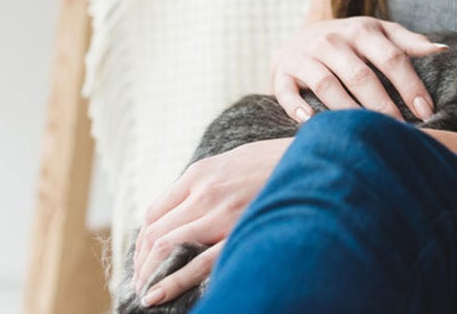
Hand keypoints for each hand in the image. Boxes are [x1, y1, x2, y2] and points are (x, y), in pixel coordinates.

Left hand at [132, 138, 289, 306]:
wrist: (316, 160)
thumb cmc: (278, 162)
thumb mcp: (234, 160)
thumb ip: (208, 181)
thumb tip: (187, 205)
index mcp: (200, 172)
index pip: (155, 212)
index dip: (143, 241)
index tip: (144, 258)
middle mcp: (203, 192)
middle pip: (155, 232)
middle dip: (142, 262)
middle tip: (140, 282)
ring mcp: (220, 214)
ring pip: (166, 247)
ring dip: (149, 273)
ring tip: (146, 292)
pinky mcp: (239, 233)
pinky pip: (197, 263)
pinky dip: (172, 281)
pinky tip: (156, 295)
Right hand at [270, 17, 444, 122]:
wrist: (298, 39)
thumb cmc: (349, 42)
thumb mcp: (378, 33)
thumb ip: (408, 42)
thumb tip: (442, 50)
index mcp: (361, 31)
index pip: (391, 58)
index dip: (410, 85)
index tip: (426, 111)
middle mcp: (332, 41)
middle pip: (361, 75)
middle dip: (383, 105)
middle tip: (401, 130)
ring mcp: (305, 56)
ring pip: (327, 84)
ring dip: (347, 110)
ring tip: (364, 132)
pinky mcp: (281, 72)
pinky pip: (287, 91)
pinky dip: (297, 107)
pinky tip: (312, 123)